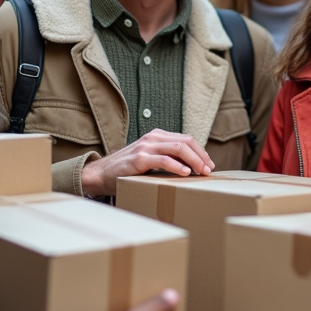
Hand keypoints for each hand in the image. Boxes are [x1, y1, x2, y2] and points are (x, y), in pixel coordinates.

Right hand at [81, 129, 214, 196]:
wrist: (101, 174)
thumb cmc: (127, 170)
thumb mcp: (149, 159)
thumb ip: (166, 158)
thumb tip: (191, 168)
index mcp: (157, 136)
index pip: (186, 139)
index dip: (201, 151)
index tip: (209, 165)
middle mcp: (153, 138)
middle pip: (186, 142)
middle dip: (201, 156)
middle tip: (209, 170)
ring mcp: (146, 147)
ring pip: (178, 149)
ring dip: (194, 161)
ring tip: (201, 172)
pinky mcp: (139, 158)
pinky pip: (164, 160)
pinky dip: (177, 166)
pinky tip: (185, 173)